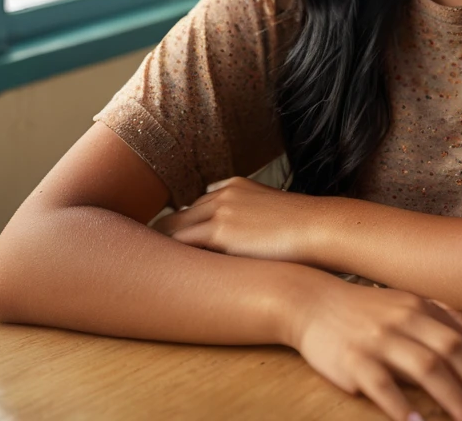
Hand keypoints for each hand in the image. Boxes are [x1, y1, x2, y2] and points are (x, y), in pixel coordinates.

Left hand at [153, 176, 315, 261]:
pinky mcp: (220, 231)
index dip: (184, 227)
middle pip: (178, 215)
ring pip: (171, 228)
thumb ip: (256, 221)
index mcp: (237, 185)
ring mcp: (220, 210)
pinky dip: (164, 257)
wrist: (322, 228)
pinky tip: (154, 276)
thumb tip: (253, 243)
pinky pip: (178, 243)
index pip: (197, 205)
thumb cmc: (307, 230)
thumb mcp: (277, 215)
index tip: (173, 246)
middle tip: (143, 262)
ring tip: (139, 272)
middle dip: (162, 238)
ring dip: (157, 248)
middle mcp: (224, 193)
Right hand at [283, 274, 461, 420]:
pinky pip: (383, 385)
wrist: (313, 303)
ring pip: (425, 369)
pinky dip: (403, 407)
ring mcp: (380, 340)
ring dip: (453, 402)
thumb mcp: (411, 307)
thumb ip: (452, 322)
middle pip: (451, 355)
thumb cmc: (368, 311)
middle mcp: (405, 321)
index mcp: (421, 309)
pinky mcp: (354, 360)